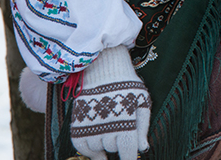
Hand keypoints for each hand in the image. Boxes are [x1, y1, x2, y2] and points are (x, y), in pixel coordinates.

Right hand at [69, 45, 149, 159]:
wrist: (103, 69)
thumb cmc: (128, 86)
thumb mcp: (142, 102)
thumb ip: (143, 127)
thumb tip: (143, 149)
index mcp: (126, 120)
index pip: (127, 151)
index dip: (129, 159)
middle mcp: (107, 125)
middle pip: (113, 149)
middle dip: (118, 145)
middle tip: (121, 132)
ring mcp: (90, 125)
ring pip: (97, 150)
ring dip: (103, 147)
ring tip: (110, 133)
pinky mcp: (77, 124)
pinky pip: (81, 146)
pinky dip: (88, 150)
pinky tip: (96, 147)